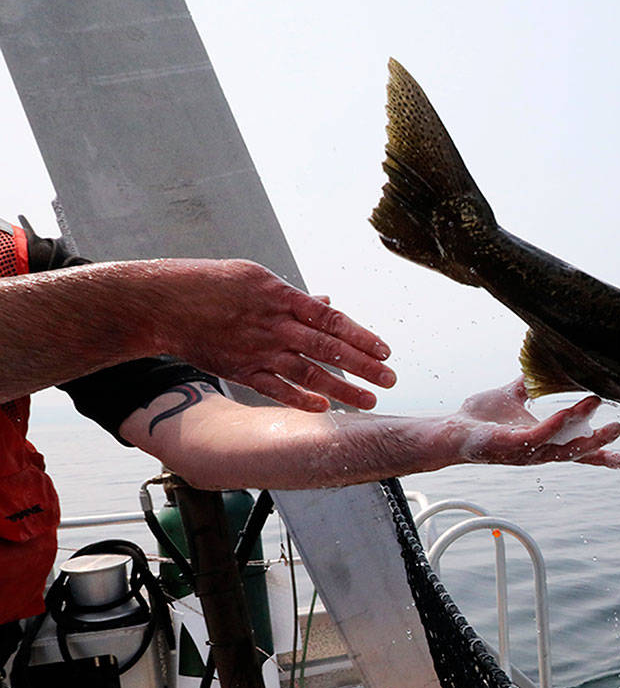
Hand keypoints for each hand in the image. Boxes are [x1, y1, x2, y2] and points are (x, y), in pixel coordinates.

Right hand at [153, 259, 395, 410]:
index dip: (361, 336)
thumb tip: (327, 303)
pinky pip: (276, 389)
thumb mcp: (255, 278)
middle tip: (391, 379)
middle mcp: (274, 325)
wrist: (161, 303)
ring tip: (370, 399)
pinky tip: (324, 408)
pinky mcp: (241, 370)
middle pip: (327, 348)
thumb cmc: (209, 285)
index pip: (332, 319)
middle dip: (363, 365)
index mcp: (281, 297)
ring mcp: (257, 350)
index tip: (385, 350)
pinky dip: (300, 400)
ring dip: (342, 388)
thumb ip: (294, 297)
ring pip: (308, 373)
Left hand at [450, 378, 619, 467]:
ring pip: (566, 449)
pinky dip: (559, 423)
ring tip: (608, 418)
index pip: (577, 449)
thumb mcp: (512, 395)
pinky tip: (572, 411)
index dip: (601, 452)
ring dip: (589, 436)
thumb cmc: (479, 418)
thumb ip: (531, 383)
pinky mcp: (514, 447)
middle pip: (579, 453)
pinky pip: (542, 435)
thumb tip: (545, 361)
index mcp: (542, 442)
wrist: (451, 430)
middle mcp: (539, 452)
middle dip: (603, 445)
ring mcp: (528, 452)